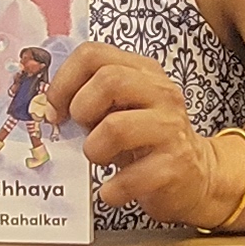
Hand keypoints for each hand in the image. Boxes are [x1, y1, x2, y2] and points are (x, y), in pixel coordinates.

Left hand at [45, 42, 228, 224]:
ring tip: (100, 160)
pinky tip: (112, 191)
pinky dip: (111, 190)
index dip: (64, 81)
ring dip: (94, 150)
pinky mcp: (175, 166)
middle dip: (81, 109)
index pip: (93, 54)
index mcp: (142, 72)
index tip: (56, 108)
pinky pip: (130, 178)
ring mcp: (171, 128)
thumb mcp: (121, 109)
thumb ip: (90, 99)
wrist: (196, 176)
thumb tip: (48, 108)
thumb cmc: (146, 142)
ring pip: (115, 128)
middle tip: (82, 131)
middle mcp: (161, 93)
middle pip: (108, 80)